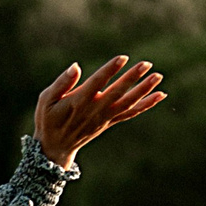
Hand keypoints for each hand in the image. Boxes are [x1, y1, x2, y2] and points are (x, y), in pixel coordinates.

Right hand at [34, 56, 164, 165]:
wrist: (55, 148)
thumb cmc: (48, 120)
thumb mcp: (46, 100)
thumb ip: (61, 83)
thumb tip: (76, 66)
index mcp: (78, 102)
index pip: (97, 83)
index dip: (110, 70)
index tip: (123, 58)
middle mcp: (94, 110)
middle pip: (117, 92)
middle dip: (132, 78)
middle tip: (147, 64)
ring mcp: (104, 118)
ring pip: (128, 103)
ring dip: (144, 90)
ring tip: (158, 76)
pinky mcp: (109, 122)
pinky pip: (131, 113)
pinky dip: (146, 105)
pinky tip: (160, 95)